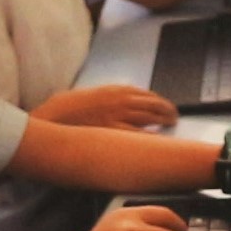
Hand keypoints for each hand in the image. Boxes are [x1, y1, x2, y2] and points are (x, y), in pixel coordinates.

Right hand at [35, 84, 177, 132]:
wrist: (56, 116)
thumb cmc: (71, 109)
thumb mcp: (93, 96)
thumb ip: (110, 99)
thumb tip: (123, 105)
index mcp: (116, 90)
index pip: (146, 94)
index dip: (158, 101)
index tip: (163, 106)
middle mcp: (121, 100)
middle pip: (153, 103)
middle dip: (167, 109)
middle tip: (173, 116)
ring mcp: (119, 115)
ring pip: (151, 115)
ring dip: (164, 119)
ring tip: (170, 123)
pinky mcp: (115, 130)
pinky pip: (140, 133)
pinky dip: (152, 135)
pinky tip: (158, 139)